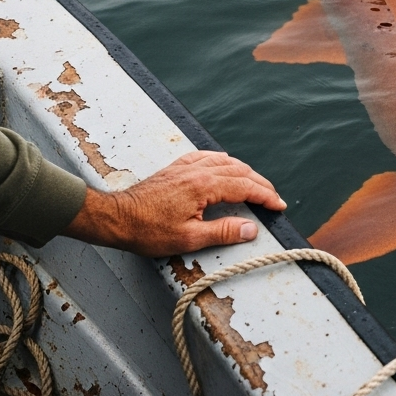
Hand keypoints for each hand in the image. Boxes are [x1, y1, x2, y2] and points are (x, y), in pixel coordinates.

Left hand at [64, 151, 286, 256]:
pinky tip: (225, 164)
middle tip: (273, 198)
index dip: (266, 196)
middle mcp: (197, 170)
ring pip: (225, 161)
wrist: (117, 218)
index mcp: (204, 185)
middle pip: (240, 171)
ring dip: (245, 172)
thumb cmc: (147, 230)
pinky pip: (206, 156)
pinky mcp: (176, 168)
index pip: (245, 186)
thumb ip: (223, 232)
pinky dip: (223, 161)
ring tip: (256, 184)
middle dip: (260, 184)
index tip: (278, 205)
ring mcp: (186, 167)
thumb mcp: (189, 238)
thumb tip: (251, 229)